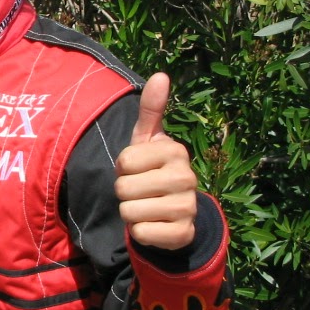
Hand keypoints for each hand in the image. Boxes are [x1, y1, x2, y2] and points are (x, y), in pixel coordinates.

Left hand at [114, 73, 197, 249]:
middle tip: (141, 191)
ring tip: (146, 207)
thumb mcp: (148, 141)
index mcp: (175, 151)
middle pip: (123, 188)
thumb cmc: (152, 170)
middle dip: (124, 192)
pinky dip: (139, 233)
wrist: (173, 214)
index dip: (122, 168)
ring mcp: (187, 207)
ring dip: (130, 213)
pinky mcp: (183, 234)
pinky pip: (140, 233)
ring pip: (129, 212)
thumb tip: (161, 74)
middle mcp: (186, 177)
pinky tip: (153, 225)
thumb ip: (151, 110)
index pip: (123, 162)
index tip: (137, 169)